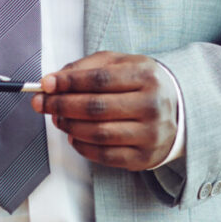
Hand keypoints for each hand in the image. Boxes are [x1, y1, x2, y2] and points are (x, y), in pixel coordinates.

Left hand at [33, 52, 177, 171]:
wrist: (177, 110)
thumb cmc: (142, 84)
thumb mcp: (121, 64)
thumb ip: (88, 66)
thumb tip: (54, 80)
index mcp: (146, 76)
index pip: (99, 79)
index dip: (68, 82)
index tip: (46, 84)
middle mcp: (152, 105)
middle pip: (95, 107)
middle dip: (61, 105)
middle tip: (43, 103)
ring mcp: (150, 134)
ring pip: (97, 133)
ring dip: (69, 126)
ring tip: (58, 118)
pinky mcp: (144, 157)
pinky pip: (104, 155)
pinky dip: (82, 146)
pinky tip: (74, 136)